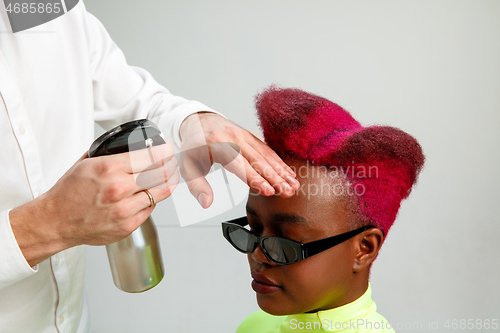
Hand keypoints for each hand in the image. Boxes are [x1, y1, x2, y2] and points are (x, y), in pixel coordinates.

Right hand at [9, 144, 177, 265]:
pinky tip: (147, 195)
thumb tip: (135, 145)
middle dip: (169, 166)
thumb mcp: (88, 162)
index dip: (164, 152)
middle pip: (160, 174)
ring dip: (167, 183)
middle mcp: (118, 189)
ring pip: (160, 193)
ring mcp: (124, 210)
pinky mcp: (127, 226)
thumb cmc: (70, 191)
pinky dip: (152, 200)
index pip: (150, 157)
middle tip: (171, 163)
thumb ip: (112, 153)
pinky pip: (150, 209)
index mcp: (109, 168)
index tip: (168, 149)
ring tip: (168, 177)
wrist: (56, 221)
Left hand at [179, 112, 299, 207]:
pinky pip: (267, 150)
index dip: (255, 178)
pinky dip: (279, 163)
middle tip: (287, 192)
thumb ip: (197, 186)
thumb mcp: (187, 166)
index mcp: (217, 144)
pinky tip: (289, 174)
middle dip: (275, 178)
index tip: (268, 191)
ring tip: (293, 186)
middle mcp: (233, 138)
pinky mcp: (251, 136)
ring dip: (281, 171)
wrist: (198, 120)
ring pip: (266, 155)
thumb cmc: (193, 145)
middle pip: (257, 160)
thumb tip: (206, 203)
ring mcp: (244, 135)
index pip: (239, 164)